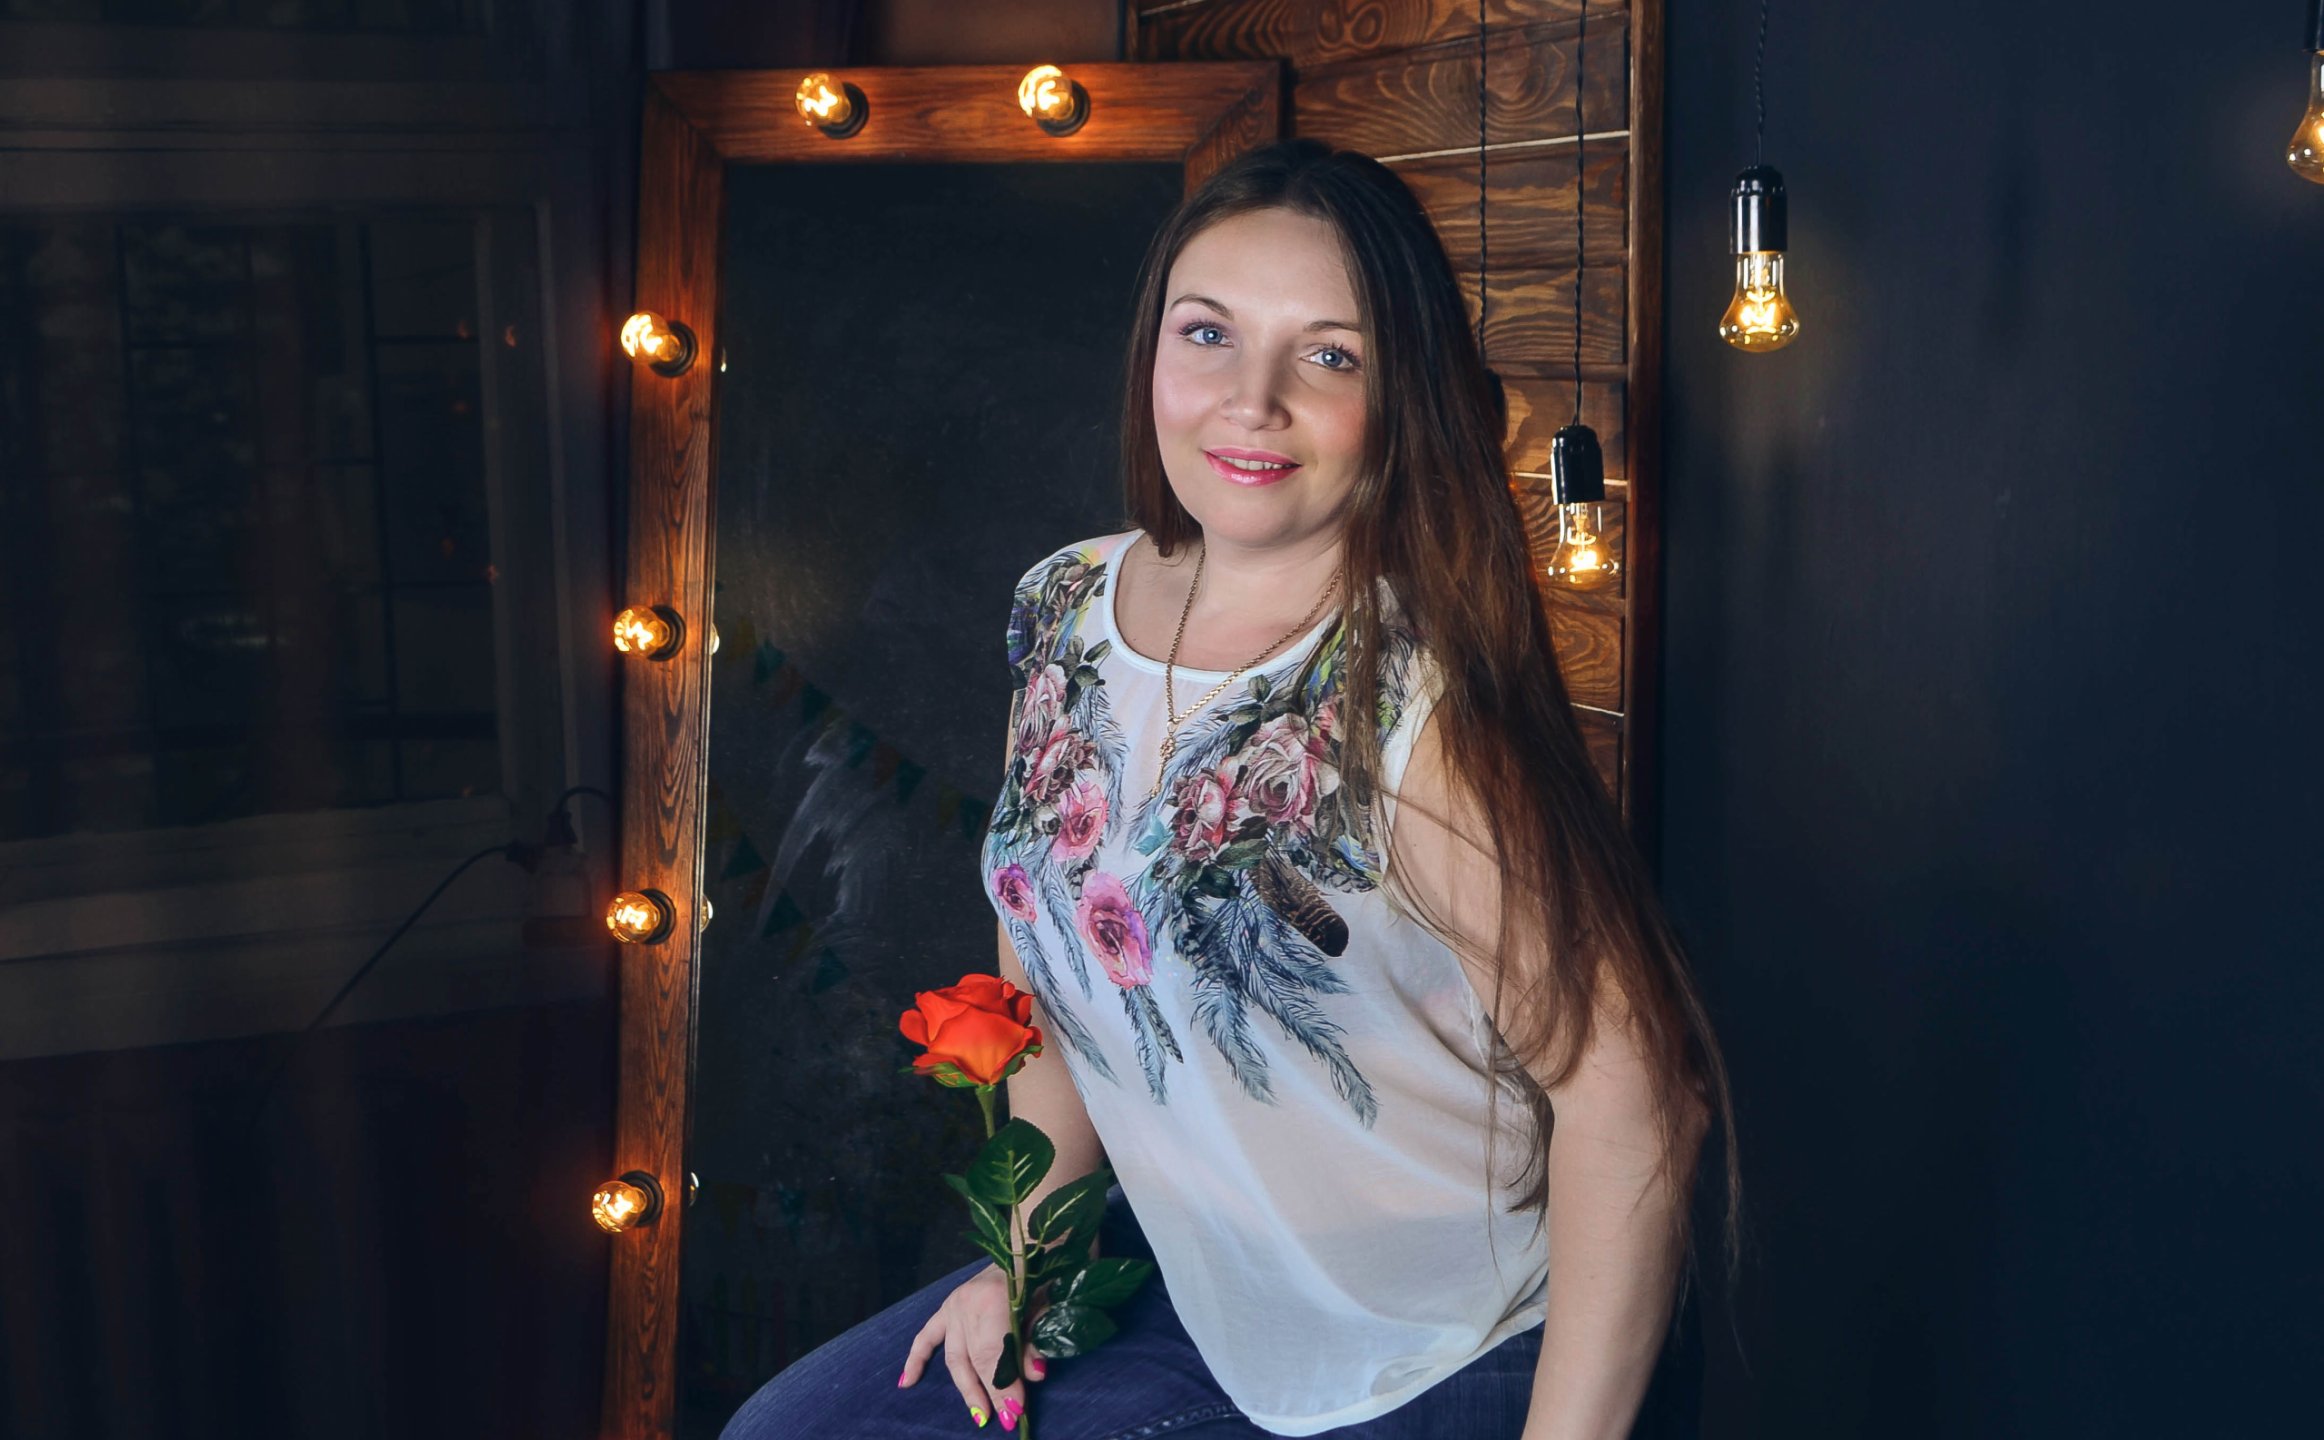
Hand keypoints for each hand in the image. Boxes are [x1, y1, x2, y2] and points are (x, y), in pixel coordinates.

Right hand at [899, 1263, 1050, 1430]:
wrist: (1029, 1246)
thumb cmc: (1043, 1273)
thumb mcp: (1047, 1305)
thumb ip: (1036, 1340)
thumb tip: (1032, 1375)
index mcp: (993, 1298)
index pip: (994, 1354)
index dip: (1004, 1385)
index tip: (1016, 1410)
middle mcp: (967, 1303)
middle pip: (974, 1359)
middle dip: (990, 1392)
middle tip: (1005, 1418)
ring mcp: (954, 1305)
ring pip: (955, 1356)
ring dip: (967, 1388)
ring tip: (978, 1414)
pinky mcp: (947, 1306)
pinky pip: (927, 1337)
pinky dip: (916, 1359)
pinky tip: (907, 1382)